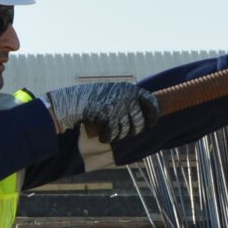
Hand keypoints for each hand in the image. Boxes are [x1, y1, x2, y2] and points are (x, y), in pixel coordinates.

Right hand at [42, 80, 156, 141]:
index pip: (151, 101)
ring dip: (118, 135)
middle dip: (133, 131)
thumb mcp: (114, 95)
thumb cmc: (94, 100)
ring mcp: (119, 105)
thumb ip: (128, 103)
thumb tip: (145, 120)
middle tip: (126, 134)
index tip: (151, 123)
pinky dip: (107, 137)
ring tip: (109, 132)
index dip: (153, 114)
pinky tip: (102, 137)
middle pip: (139, 122)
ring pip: (126, 130)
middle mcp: (127, 96)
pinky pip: (114, 133)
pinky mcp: (109, 115)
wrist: (74, 101)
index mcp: (130, 89)